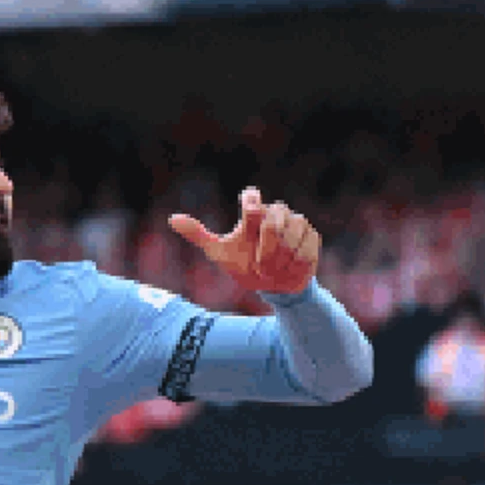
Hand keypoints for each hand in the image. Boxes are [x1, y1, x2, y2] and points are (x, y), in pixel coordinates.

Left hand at [170, 187, 322, 296]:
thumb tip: (172, 218)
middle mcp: (277, 212)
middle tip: (259, 264)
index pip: (251, 197)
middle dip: (266, 245)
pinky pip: (305, 248)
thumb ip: (198, 235)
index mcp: (254, 212)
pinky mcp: (312, 238)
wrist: (270, 287)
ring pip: (292, 232)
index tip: (246, 211)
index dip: (250, 204)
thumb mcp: (218, 253)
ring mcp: (298, 223)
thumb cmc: (244, 266)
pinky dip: (294, 264)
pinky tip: (288, 270)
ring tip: (272, 269)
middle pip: (274, 215)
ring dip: (279, 258)